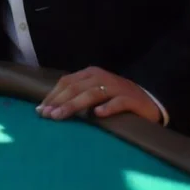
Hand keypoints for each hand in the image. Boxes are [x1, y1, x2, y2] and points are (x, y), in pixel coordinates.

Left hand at [37, 66, 161, 123]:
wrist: (148, 101)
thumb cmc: (115, 98)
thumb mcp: (95, 92)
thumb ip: (77, 95)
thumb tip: (51, 107)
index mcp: (91, 73)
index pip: (67, 82)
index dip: (52, 95)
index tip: (40, 109)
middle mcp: (102, 77)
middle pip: (76, 88)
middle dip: (59, 101)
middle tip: (46, 114)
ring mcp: (117, 87)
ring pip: (92, 94)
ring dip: (73, 105)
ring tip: (60, 116)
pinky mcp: (131, 99)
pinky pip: (117, 103)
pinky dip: (107, 108)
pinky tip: (97, 115)